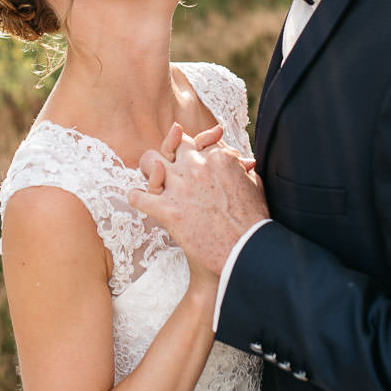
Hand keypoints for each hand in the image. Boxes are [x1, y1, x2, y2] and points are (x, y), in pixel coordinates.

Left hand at [129, 127, 267, 276]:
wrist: (247, 250)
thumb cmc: (254, 220)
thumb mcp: (253, 183)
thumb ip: (239, 166)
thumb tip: (236, 159)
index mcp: (217, 157)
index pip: (194, 140)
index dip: (190, 148)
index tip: (189, 159)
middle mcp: (196, 166)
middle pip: (170, 146)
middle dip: (168, 155)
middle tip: (168, 169)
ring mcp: (180, 187)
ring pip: (149, 163)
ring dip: (149, 171)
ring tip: (152, 181)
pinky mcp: (168, 210)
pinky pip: (139, 197)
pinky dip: (136, 197)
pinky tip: (138, 199)